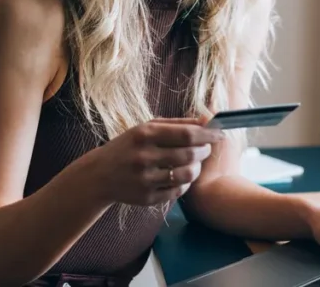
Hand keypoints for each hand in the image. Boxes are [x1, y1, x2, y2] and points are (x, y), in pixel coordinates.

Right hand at [82, 118, 223, 205]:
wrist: (99, 175)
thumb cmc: (129, 146)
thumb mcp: (146, 128)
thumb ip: (178, 124)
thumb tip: (207, 120)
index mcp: (145, 135)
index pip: (187, 134)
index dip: (209, 135)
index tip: (220, 134)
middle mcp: (144, 157)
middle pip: (190, 154)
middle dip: (205, 151)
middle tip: (206, 149)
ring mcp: (145, 179)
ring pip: (187, 174)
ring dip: (197, 168)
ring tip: (195, 162)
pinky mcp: (146, 198)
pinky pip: (178, 191)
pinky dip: (185, 183)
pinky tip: (181, 176)